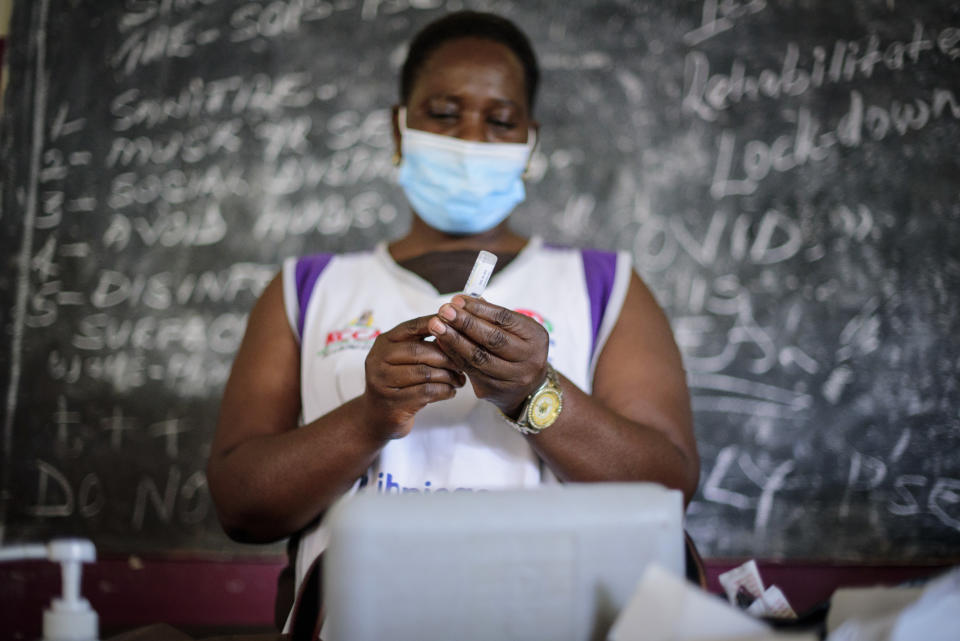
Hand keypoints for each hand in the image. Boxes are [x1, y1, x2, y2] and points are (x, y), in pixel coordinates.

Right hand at [362, 315, 465, 438]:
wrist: (377, 415)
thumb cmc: (398, 382)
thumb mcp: (403, 358)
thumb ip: (421, 344)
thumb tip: (455, 331)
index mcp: (383, 342)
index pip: (412, 327)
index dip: (435, 325)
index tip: (457, 326)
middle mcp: (378, 359)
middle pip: (418, 351)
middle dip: (445, 356)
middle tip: (462, 363)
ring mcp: (383, 382)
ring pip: (425, 373)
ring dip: (448, 376)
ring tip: (459, 379)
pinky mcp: (393, 403)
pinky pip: (427, 392)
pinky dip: (444, 391)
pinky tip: (451, 391)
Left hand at [428, 295, 548, 416]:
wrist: (527, 387)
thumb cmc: (517, 349)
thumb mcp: (515, 329)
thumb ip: (491, 315)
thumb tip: (462, 301)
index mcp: (536, 338)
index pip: (505, 319)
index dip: (479, 309)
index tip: (458, 300)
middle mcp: (529, 360)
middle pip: (493, 339)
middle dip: (465, 323)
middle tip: (444, 311)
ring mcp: (512, 379)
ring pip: (478, 358)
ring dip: (454, 340)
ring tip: (437, 326)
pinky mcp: (493, 391)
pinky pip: (469, 370)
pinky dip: (453, 355)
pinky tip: (441, 343)